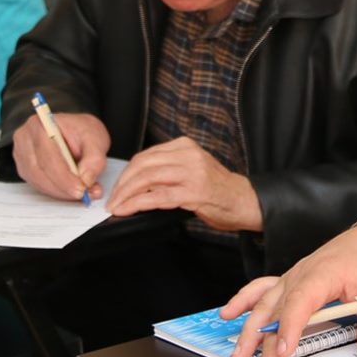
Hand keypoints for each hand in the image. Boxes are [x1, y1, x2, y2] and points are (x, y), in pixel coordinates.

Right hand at [10, 110, 110, 200]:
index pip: (48, 156)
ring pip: (37, 181)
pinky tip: (71, 191)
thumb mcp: (95, 137)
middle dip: (63, 188)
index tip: (81, 189)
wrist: (73, 130)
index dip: (64, 177)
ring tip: (82, 193)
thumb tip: (86, 180)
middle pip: (39, 171)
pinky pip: (37, 185)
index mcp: (40, 124)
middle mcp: (25, 138)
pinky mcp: (24, 168)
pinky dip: (55, 191)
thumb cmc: (80, 130)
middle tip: (83, 195)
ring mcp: (21, 154)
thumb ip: (94, 158)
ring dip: (60, 192)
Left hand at [109, 136, 261, 231]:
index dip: (126, 173)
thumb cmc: (217, 189)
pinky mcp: (193, 192)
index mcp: (185, 145)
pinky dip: (137, 203)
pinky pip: (157, 196)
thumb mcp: (192, 169)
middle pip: (142, 165)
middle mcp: (188, 154)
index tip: (117, 188)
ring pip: (147, 179)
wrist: (245, 201)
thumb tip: (136, 183)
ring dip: (126, 195)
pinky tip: (128, 210)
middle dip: (122, 184)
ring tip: (116, 207)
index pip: (146, 155)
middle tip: (112, 200)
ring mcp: (191, 172)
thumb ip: (168, 169)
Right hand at [223, 219, 356, 356]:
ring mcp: (294, 275)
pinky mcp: (292, 279)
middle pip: (278, 309)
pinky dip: (245, 300)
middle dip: (265, 342)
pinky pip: (263, 288)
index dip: (290, 327)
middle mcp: (303, 273)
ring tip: (239, 355)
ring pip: (266, 303)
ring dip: (250, 329)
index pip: (301, 301)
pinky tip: (228, 314)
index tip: (283, 352)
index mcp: (325, 273)